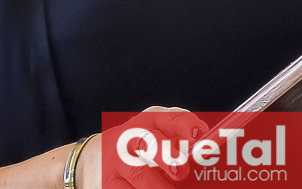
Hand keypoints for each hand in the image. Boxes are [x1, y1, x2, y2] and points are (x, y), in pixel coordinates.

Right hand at [76, 105, 208, 188]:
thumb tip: (208, 154)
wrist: (93, 157)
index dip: (185, 125)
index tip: (201, 133)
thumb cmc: (137, 147)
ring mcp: (119, 162)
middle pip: (149, 142)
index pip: (170, 119)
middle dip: (166, 155)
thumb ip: (180, 140)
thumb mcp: (156, 135)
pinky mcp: (109, 183)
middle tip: (181, 169)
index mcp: (150, 122)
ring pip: (138, 174)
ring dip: (156, 186)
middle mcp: (133, 138)